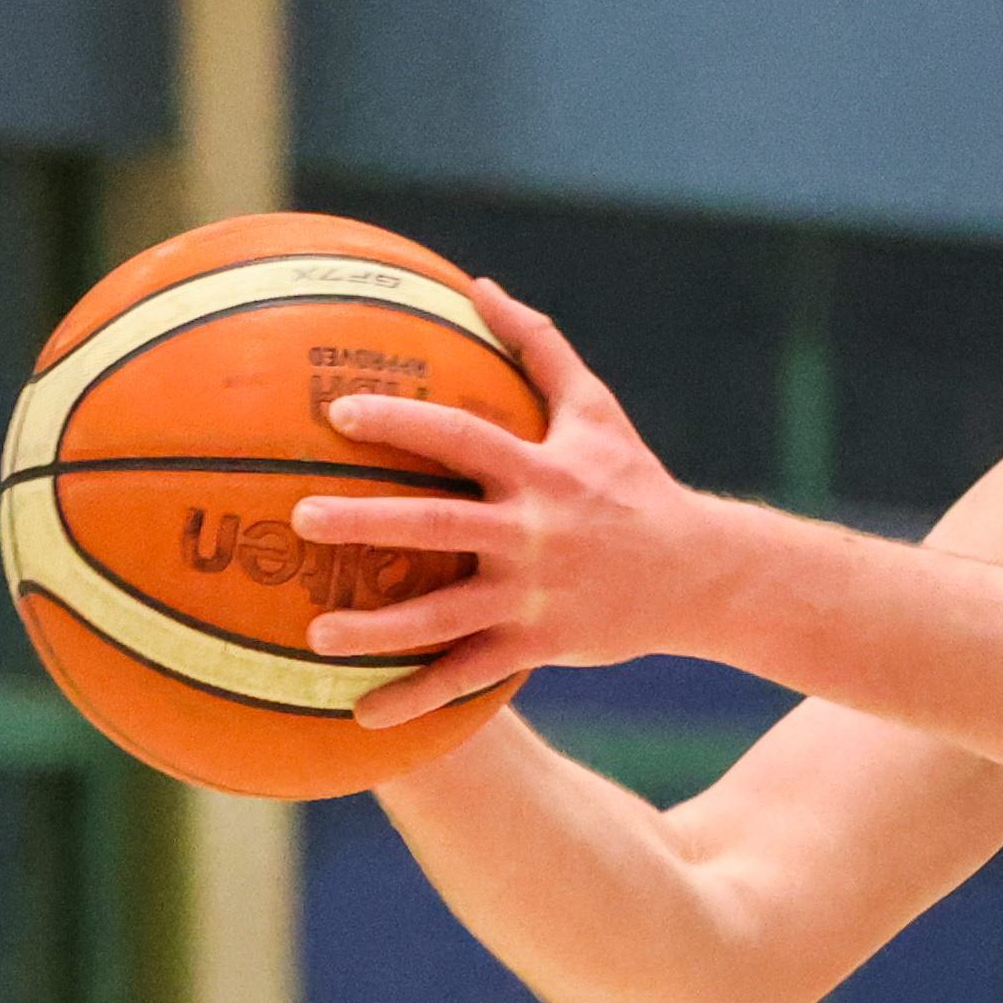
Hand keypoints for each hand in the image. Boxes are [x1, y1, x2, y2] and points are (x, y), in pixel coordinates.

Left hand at [292, 279, 709, 726]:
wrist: (700, 573)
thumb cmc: (636, 482)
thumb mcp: (597, 410)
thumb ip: (538, 348)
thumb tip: (479, 287)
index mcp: (540, 472)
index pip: (461, 439)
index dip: (402, 422)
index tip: (339, 414)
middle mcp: (532, 533)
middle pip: (436, 526)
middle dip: (367, 523)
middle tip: (302, 517)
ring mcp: (533, 596)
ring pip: (444, 616)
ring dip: (378, 629)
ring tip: (315, 636)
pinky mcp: (539, 646)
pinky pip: (469, 676)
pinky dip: (419, 698)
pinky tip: (365, 715)